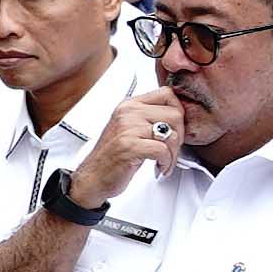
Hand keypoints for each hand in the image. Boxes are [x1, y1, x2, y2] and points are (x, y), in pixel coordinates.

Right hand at [73, 87, 180, 206]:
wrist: (92, 177)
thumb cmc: (112, 156)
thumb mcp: (129, 128)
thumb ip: (148, 117)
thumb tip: (179, 115)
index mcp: (129, 105)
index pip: (167, 94)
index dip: (179, 112)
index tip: (175, 129)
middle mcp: (128, 113)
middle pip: (175, 114)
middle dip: (180, 136)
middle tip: (171, 149)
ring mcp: (128, 128)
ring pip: (172, 133)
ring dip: (174, 153)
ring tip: (165, 161)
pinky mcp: (129, 146)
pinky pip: (163, 150)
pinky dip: (166, 162)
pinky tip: (159, 167)